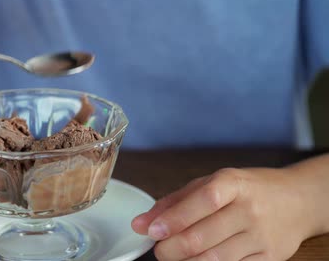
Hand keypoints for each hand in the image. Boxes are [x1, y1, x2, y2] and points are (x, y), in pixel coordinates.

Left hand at [131, 167, 316, 260]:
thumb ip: (174, 202)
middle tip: (159, 249)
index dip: (174, 219)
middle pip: (203, 236)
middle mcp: (249, 209)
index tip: (151, 231)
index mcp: (233, 183)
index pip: (201, 201)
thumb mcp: (211, 184)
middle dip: (172, 248)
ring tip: (175, 255)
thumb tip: (140, 223)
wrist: (297, 201)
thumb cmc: (247, 190)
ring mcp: (261, 236)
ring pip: (215, 259)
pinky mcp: (269, 258)